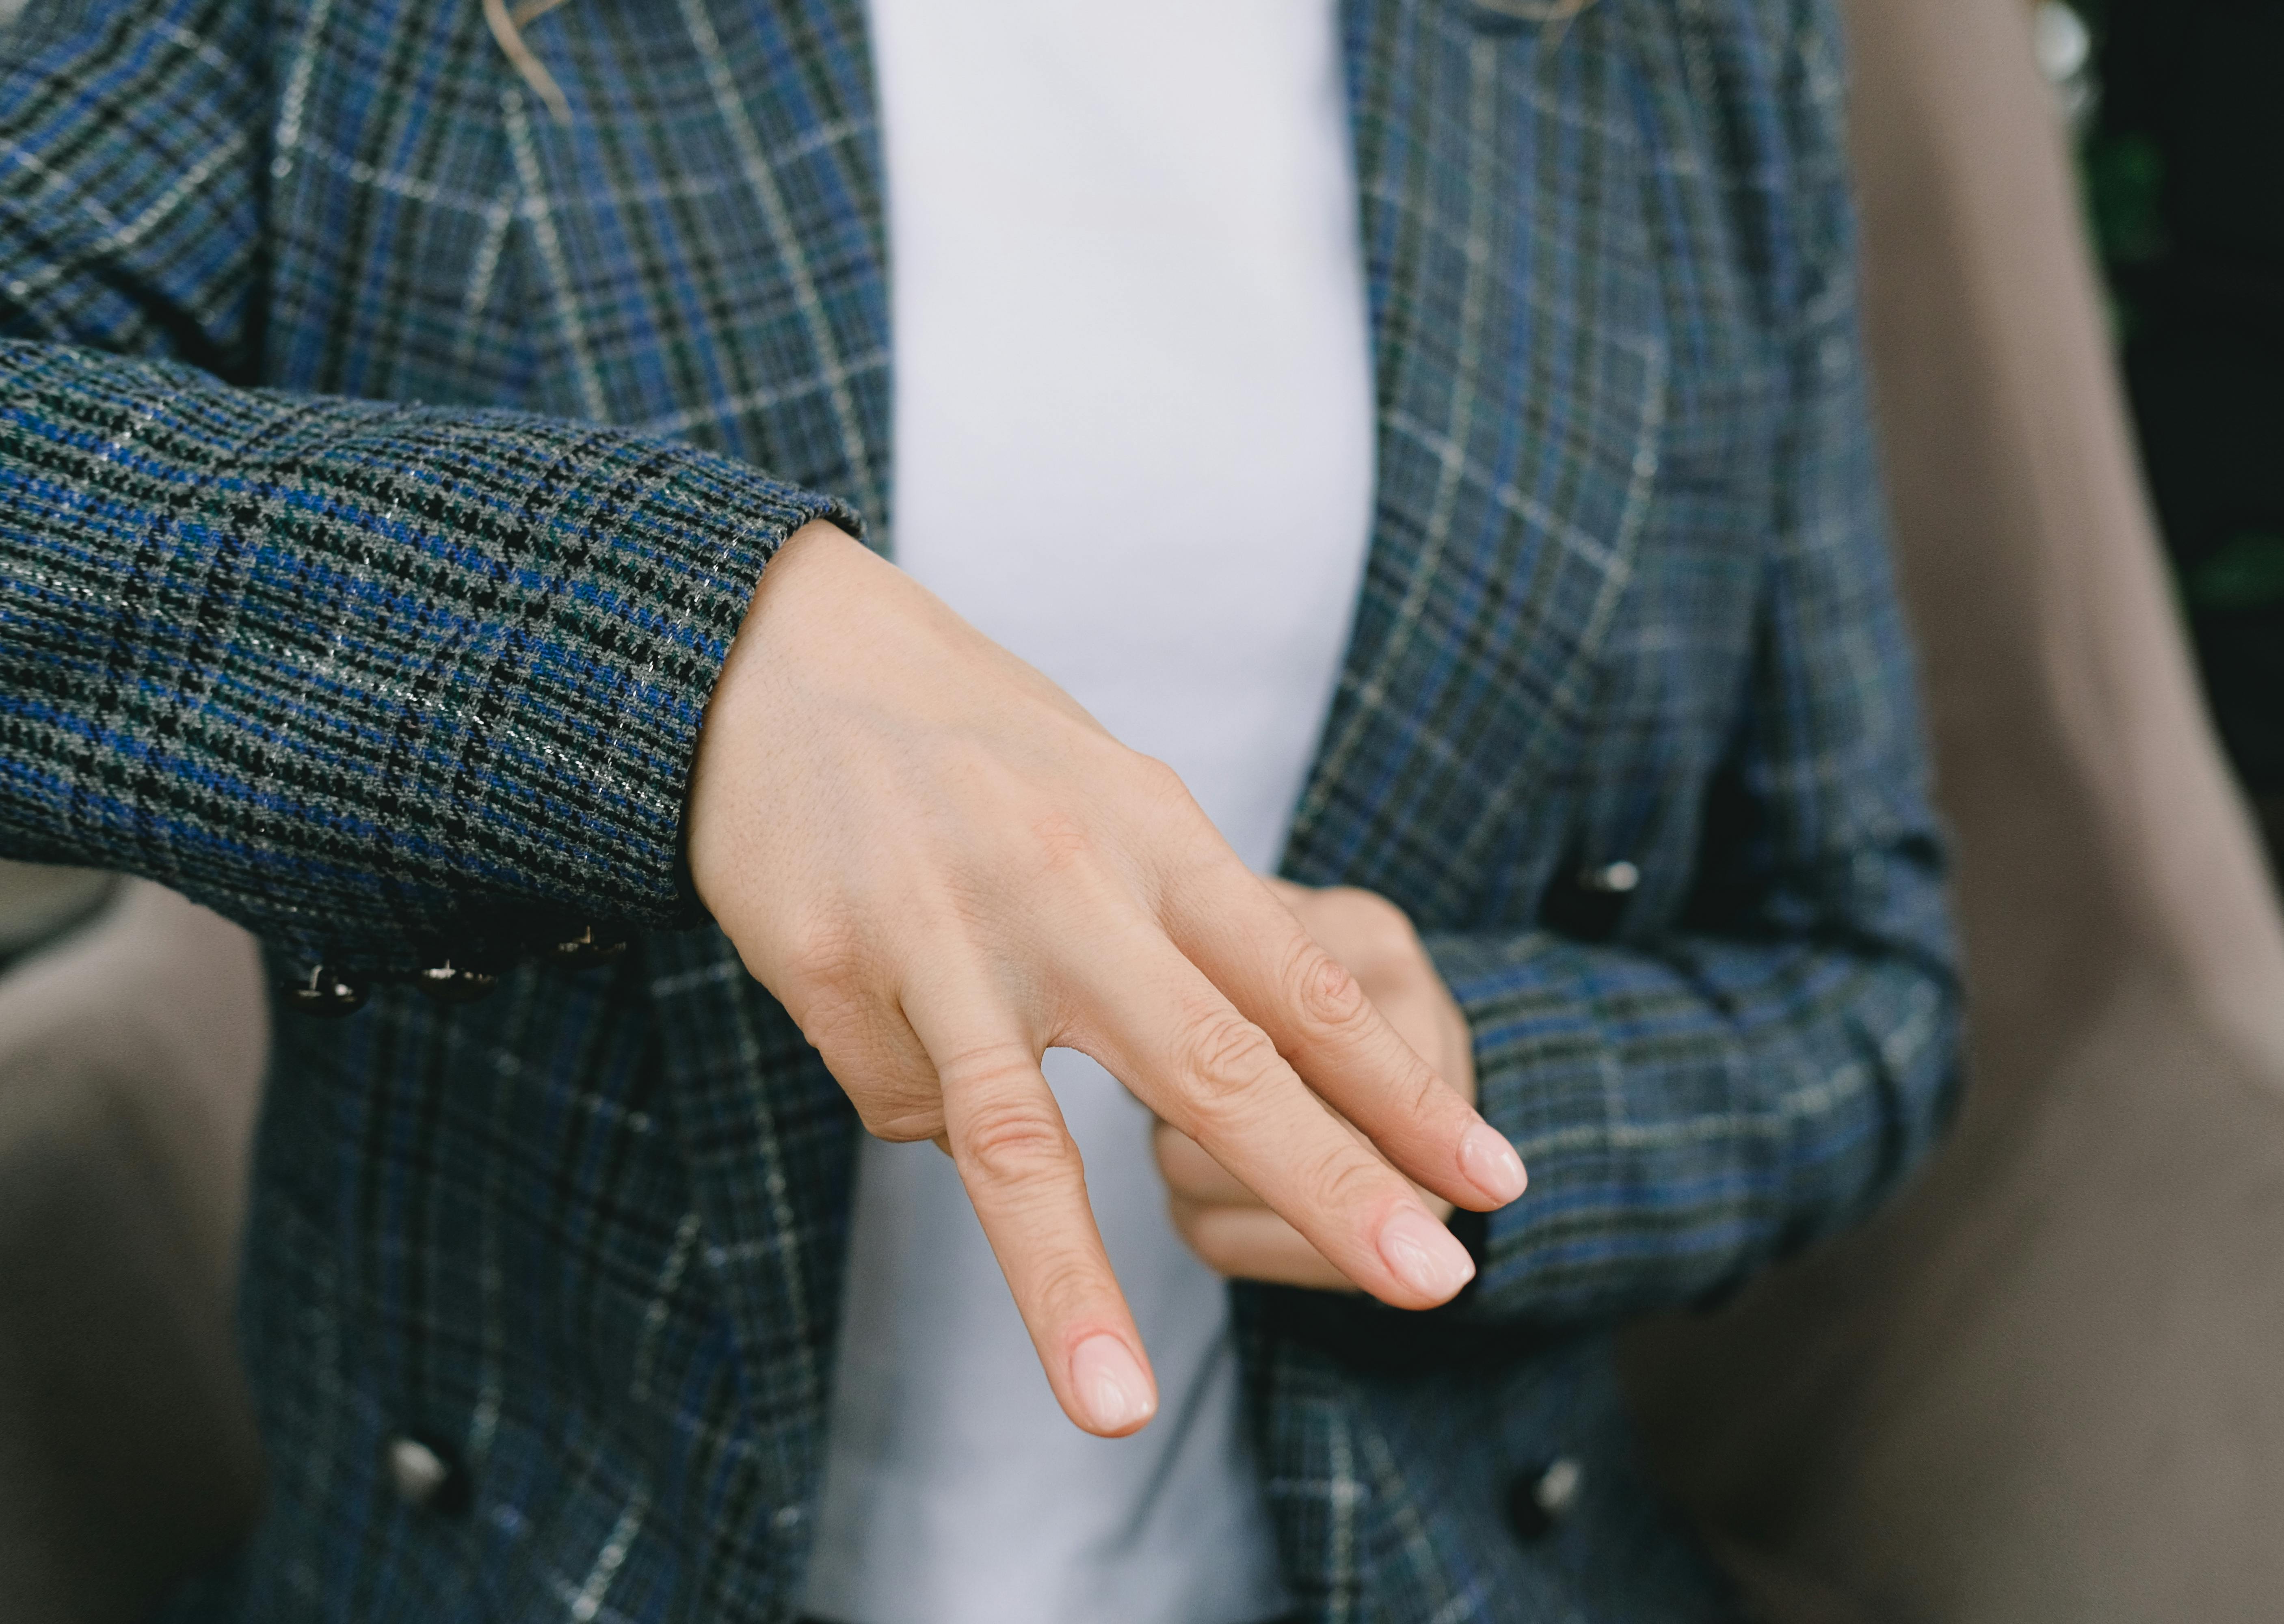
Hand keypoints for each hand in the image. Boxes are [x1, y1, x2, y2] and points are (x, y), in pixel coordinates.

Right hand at [687, 523, 1527, 1436]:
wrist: (782, 656)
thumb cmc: (979, 741)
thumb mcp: (1114, 800)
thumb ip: (1188, 928)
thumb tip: (1235, 1092)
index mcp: (1152, 835)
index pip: (1304, 989)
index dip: (1403, 1095)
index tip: (1494, 1181)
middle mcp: (1063, 886)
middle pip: (1212, 1065)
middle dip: (1334, 1187)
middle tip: (1437, 1284)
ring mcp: (938, 935)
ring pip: (1016, 1142)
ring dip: (1069, 1289)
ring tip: (1118, 1411)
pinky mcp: (827, 975)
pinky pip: (901, 1104)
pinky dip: (927, 1106)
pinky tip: (902, 1024)